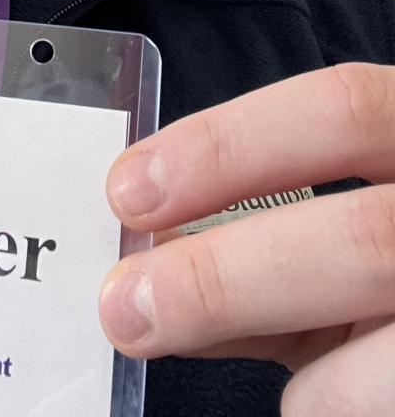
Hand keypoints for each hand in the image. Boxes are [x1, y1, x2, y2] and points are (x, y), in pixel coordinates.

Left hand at [99, 62, 394, 415]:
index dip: (230, 143)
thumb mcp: (343, 236)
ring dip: (297, 370)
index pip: (344, 106)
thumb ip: (264, 239)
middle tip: (124, 308)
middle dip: (225, 277)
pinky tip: (317, 403)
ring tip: (244, 376)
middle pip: (362, 237)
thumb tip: (147, 264)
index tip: (129, 188)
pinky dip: (340, 403)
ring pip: (388, 327)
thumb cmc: (388, 271)